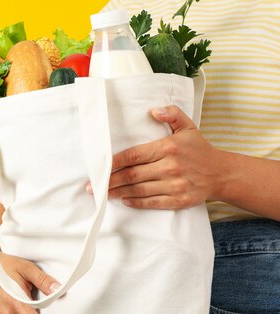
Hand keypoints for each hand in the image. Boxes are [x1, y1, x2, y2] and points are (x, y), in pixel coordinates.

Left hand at [89, 105, 223, 209]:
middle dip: (109, 181)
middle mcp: (170, 167)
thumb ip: (172, 114)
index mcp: (168, 148)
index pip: (133, 155)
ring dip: (118, 193)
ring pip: (138, 190)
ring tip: (103, 194)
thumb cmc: (199, 149)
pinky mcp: (178, 200)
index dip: (113, 163)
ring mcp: (174, 185)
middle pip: (132, 175)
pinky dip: (135, 202)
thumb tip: (154, 110)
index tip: (99, 168)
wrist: (222, 173)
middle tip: (92, 187)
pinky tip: (123, 200)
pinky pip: (151, 202)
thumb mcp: (188, 127)